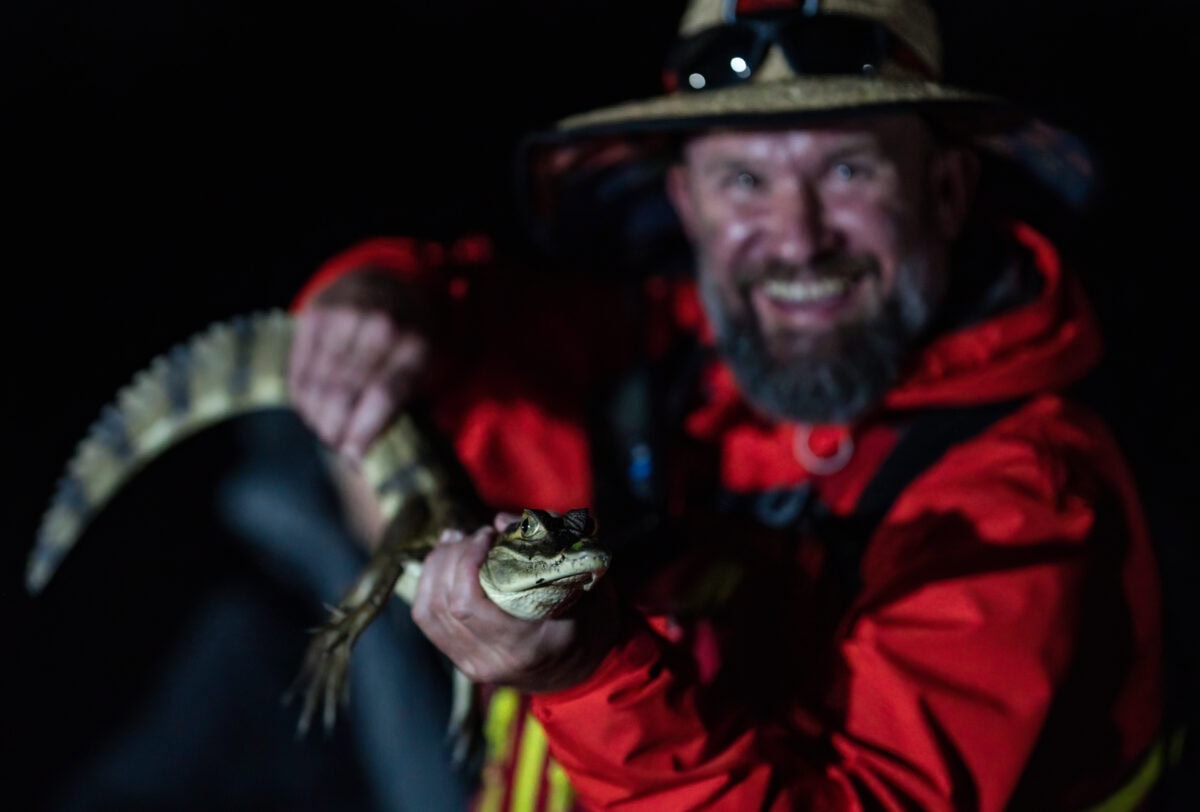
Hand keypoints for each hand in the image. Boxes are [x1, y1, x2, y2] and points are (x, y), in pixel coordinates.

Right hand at [288, 273, 432, 459]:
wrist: (394, 281)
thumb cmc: (413, 339)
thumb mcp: (428, 368)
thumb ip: (405, 406)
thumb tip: (369, 457)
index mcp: (416, 346)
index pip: (382, 397)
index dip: (362, 433)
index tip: (352, 456)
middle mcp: (380, 328)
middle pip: (344, 394)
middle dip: (334, 429)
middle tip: (334, 444)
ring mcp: (345, 316)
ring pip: (318, 383)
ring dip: (315, 415)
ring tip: (322, 428)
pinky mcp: (316, 313)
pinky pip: (300, 367)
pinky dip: (302, 394)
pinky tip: (309, 406)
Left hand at [412, 513, 618, 692]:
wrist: (582, 668)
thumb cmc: (587, 620)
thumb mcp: (584, 583)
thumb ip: (550, 546)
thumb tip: (501, 521)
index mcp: (524, 646)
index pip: (467, 604)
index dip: (465, 560)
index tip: (486, 535)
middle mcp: (491, 661)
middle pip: (443, 604)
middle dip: (450, 558)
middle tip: (473, 534)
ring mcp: (472, 665)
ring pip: (428, 611)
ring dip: (435, 567)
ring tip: (455, 540)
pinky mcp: (460, 660)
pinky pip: (428, 620)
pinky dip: (428, 585)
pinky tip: (443, 560)